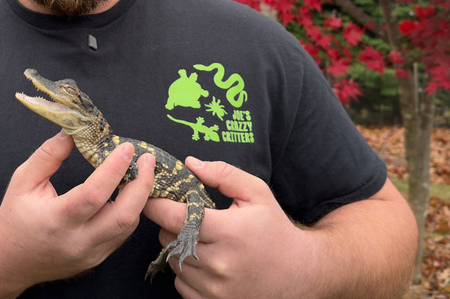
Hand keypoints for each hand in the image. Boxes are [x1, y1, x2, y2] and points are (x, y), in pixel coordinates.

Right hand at [0, 131, 155, 289]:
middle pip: (123, 216)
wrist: (8, 261)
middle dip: (142, 185)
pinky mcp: (97, 259)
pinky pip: (121, 235)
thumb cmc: (14, 218)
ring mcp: (89, 254)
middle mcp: (76, 241)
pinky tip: (128, 193)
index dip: (114, 169)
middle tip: (147, 159)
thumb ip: (49, 155)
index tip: (126, 148)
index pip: (94, 194)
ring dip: (139, 197)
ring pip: (127, 226)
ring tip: (142, 172)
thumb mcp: (23, 180)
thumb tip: (72, 132)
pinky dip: (129, 212)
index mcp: (56, 220)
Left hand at [143, 157, 315, 298]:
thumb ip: (223, 174)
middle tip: (184, 217)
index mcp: (229, 231)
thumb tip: (190, 164)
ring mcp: (216, 287)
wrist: (298, 272)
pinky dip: (186, 272)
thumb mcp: (256, 193)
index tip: (151, 197)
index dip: (157, 205)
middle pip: (169, 239)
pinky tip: (204, 261)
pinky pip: (181, 284)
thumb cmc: (274, 229)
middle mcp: (220, 262)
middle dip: (169, 224)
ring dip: (177, 247)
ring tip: (198, 238)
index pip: (175, 218)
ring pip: (174, 262)